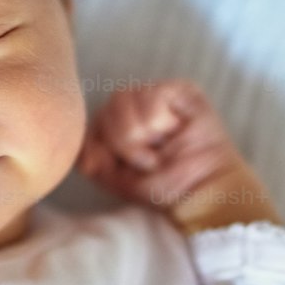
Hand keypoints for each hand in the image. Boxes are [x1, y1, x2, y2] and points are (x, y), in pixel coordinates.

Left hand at [77, 78, 254, 221]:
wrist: (199, 193)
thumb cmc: (161, 187)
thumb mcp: (116, 180)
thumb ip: (93, 162)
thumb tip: (85, 152)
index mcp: (114, 126)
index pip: (89, 123)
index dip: (97, 145)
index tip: (115, 168)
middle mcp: (132, 108)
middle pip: (104, 110)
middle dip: (121, 143)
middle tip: (147, 162)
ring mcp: (155, 96)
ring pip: (122, 99)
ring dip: (138, 133)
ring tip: (158, 150)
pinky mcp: (180, 91)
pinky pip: (150, 94)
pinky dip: (156, 120)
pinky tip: (172, 132)